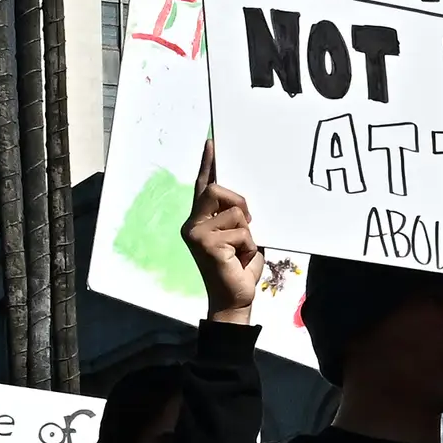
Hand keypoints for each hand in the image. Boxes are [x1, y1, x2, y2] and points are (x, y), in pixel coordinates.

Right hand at [183, 152, 262, 321]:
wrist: (235, 299)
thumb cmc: (239, 268)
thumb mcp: (241, 236)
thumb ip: (237, 216)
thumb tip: (243, 198)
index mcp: (200, 220)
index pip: (203, 187)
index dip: (208, 165)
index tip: (212, 143)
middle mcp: (193, 224)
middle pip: (217, 189)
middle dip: (239, 202)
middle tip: (249, 221)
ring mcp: (197, 233)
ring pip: (234, 212)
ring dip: (247, 232)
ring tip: (241, 251)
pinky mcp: (206, 243)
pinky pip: (240, 231)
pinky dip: (248, 245)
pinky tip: (240, 259)